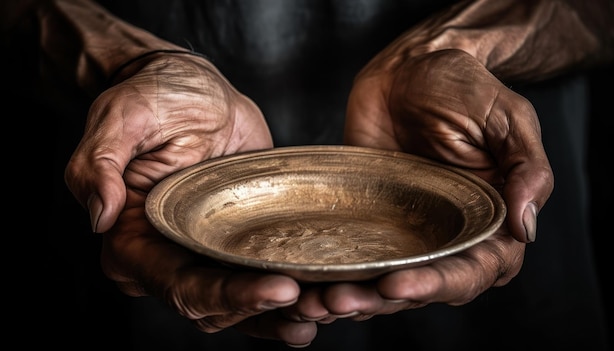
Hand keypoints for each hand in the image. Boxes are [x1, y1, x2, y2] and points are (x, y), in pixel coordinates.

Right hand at [64, 53, 316, 345]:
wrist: (191, 88)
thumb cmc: (151, 98)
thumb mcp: (120, 118)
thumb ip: (99, 166)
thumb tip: (101, 217)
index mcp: (134, 241)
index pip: (180, 286)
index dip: (228, 295)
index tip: (279, 288)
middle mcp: (168, 257)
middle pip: (216, 305)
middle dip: (264, 311)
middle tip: (316, 307)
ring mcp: (205, 253)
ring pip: (241, 305)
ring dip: (283, 315)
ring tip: (329, 310)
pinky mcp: (238, 242)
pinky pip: (262, 277)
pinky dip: (291, 295)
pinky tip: (323, 300)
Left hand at [282, 49, 552, 322]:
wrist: (412, 68)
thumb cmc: (466, 90)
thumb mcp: (509, 120)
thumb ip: (527, 172)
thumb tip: (525, 228)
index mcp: (490, 225)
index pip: (470, 272)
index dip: (435, 285)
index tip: (397, 283)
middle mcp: (449, 237)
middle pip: (419, 288)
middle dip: (380, 299)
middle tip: (341, 299)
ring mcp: (407, 232)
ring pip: (382, 281)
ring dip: (352, 298)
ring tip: (316, 302)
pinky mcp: (371, 221)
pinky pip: (353, 255)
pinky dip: (333, 275)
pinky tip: (306, 287)